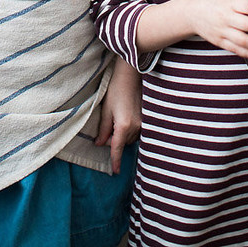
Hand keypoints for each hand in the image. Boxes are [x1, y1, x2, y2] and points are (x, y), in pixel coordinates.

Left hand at [95, 58, 140, 173]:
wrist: (131, 76)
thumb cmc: (116, 90)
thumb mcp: (106, 110)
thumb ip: (103, 129)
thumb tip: (99, 143)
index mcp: (124, 126)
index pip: (117, 149)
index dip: (115, 161)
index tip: (115, 171)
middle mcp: (136, 127)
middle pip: (122, 143)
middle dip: (114, 139)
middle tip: (107, 126)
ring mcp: (143, 123)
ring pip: (130, 138)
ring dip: (122, 134)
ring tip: (117, 117)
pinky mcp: (147, 119)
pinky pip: (137, 131)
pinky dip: (130, 129)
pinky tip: (125, 117)